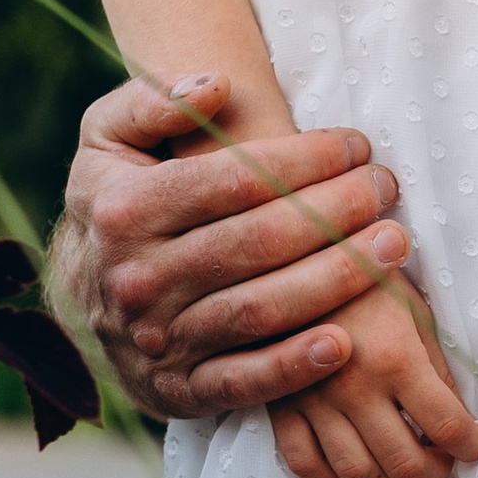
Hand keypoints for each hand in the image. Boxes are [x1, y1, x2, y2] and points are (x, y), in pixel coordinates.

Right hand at [52, 71, 417, 419]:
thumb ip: (155, 103)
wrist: (83, 298)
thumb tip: (217, 86)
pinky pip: (244, 382)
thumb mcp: (109, 138)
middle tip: (386, 187)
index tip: (356, 144)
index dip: (304, 159)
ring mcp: (160, 340)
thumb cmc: (118, 201)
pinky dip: (295, 367)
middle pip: (257, 242)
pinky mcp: (182, 391)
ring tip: (394, 245)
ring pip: (261, 309)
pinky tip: (345, 343)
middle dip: (334, 211)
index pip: (233, 180)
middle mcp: (137, 278)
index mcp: (124, 210)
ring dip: (336, 279)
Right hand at [267, 279, 477, 477]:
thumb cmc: (364, 276)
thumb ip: (437, 366)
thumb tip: (457, 416)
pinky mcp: (279, 405)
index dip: (472, 446)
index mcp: (397, 358)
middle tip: (443, 461)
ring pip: (357, 471)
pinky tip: (354, 472)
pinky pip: (304, 464)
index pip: (448, 428)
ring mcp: (312, 401)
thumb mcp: (414, 308)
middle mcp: (355, 388)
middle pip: (404, 462)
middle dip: (435, 471)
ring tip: (403, 467)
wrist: (294, 254)